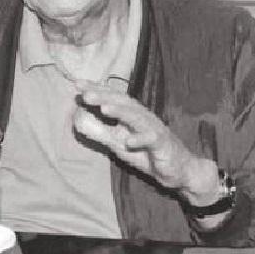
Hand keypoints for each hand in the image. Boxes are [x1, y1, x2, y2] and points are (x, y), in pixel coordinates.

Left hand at [73, 81, 219, 205]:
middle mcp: (142, 116)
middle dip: (103, 95)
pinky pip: (151, 140)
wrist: (178, 170)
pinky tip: (128, 142)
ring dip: (119, 111)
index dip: (96, 89)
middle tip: (84, 93)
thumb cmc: (146, 152)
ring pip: (136, 117)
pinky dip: (140, 139)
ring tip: (103, 107)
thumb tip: (77, 121)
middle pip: (122, 102)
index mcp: (130, 114)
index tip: (77, 84)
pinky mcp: (163, 144)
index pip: (112, 97)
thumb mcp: (118, 143)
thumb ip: (100, 132)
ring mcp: (153, 128)